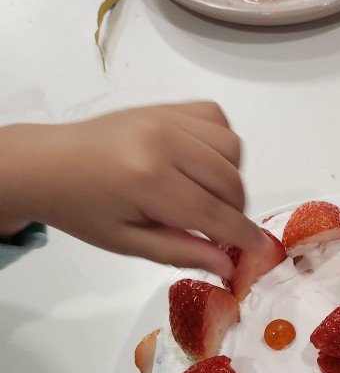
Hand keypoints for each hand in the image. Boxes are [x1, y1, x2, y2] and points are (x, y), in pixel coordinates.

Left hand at [0, 102, 256, 278]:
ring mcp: (165, 118)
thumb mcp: (128, 243)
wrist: (46, 165)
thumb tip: (228, 265)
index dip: (242, 235)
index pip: (214, 212)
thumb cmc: (82, 208)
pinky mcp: (165, 107)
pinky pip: (215, 118)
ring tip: (209, 197)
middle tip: (219, 231)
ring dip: (232, 177)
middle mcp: (163, 141)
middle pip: (229, 180)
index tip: (260, 250)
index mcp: (148, 180)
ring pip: (231, 147)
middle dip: (235, 211)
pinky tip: (204, 164)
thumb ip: (182, 252)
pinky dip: (221, 144)